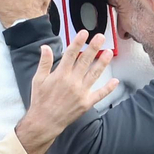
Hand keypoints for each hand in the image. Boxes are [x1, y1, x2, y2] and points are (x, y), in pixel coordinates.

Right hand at [14, 30, 116, 153]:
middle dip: (93, 48)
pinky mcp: (87, 103)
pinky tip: (115, 81)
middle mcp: (72, 81)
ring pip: (94, 74)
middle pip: (85, 61)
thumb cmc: (40, 100)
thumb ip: (44, 62)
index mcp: (60, 74)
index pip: (71, 54)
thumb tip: (45, 47)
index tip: (84, 32)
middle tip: (101, 37)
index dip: (78, 42)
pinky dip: (108, 88)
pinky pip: (100, 94)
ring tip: (109, 52)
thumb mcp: (38, 79)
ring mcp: (81, 92)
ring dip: (102, 63)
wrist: (45, 121)